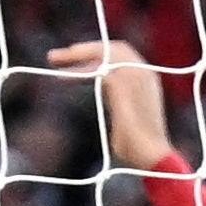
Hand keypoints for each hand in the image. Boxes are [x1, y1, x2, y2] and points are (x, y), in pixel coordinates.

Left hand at [45, 39, 175, 172]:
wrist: (153, 157)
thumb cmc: (142, 150)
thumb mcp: (129, 119)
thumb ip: (119, 103)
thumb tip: (110, 106)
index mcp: (148, 78)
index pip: (120, 54)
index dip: (96, 55)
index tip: (75, 62)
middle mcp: (144, 72)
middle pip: (110, 48)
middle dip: (82, 50)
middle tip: (54, 57)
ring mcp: (135, 75)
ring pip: (101, 53)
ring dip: (75, 55)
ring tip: (52, 59)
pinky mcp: (122, 82)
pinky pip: (96, 69)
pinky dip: (77, 72)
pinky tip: (62, 78)